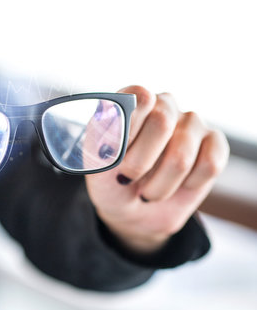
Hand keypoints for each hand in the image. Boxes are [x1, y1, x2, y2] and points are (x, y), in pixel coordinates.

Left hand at [85, 86, 228, 253]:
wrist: (131, 212)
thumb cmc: (110, 181)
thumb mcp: (96, 163)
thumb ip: (107, 135)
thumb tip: (124, 113)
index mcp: (131, 100)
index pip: (139, 97)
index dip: (128, 129)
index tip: (114, 155)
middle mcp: (163, 104)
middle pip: (161, 122)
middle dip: (139, 163)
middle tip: (127, 178)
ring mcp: (192, 122)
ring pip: (182, 154)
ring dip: (160, 185)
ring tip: (148, 190)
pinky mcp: (214, 143)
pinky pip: (209, 165)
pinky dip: (188, 185)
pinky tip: (177, 184)